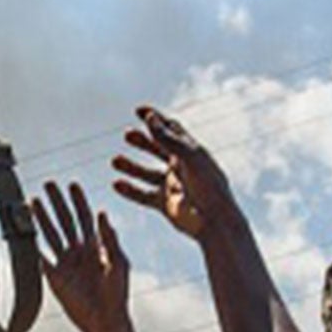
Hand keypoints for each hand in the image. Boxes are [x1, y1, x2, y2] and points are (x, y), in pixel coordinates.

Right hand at [33, 180, 131, 331]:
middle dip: (57, 203)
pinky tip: (25, 232)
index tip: (71, 185)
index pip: (85, 218)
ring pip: (51, 235)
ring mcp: (65, 263)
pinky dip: (33, 246)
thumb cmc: (117, 294)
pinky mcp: (54, 277)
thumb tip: (102, 213)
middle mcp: (79, 251)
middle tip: (48, 185)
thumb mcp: (118, 263)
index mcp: (96, 246)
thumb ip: (110, 239)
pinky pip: (41, 258)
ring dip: (42, 218)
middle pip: (65, 221)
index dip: (78, 201)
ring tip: (32, 202)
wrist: (105, 320)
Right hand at [111, 106, 235, 240]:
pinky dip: (130, 190)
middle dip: (142, 141)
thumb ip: (168, 138)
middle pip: (157, 148)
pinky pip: (143, 195)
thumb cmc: (209, 187)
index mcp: (191, 152)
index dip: (156, 118)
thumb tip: (150, 117)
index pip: (172, 129)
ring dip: (131, 166)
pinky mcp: (165, 204)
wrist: (215, 222)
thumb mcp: (189, 158)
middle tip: (127, 134)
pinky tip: (116, 184)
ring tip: (115, 161)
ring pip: (147, 173)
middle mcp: (181, 167)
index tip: (139, 110)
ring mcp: (172, 186)